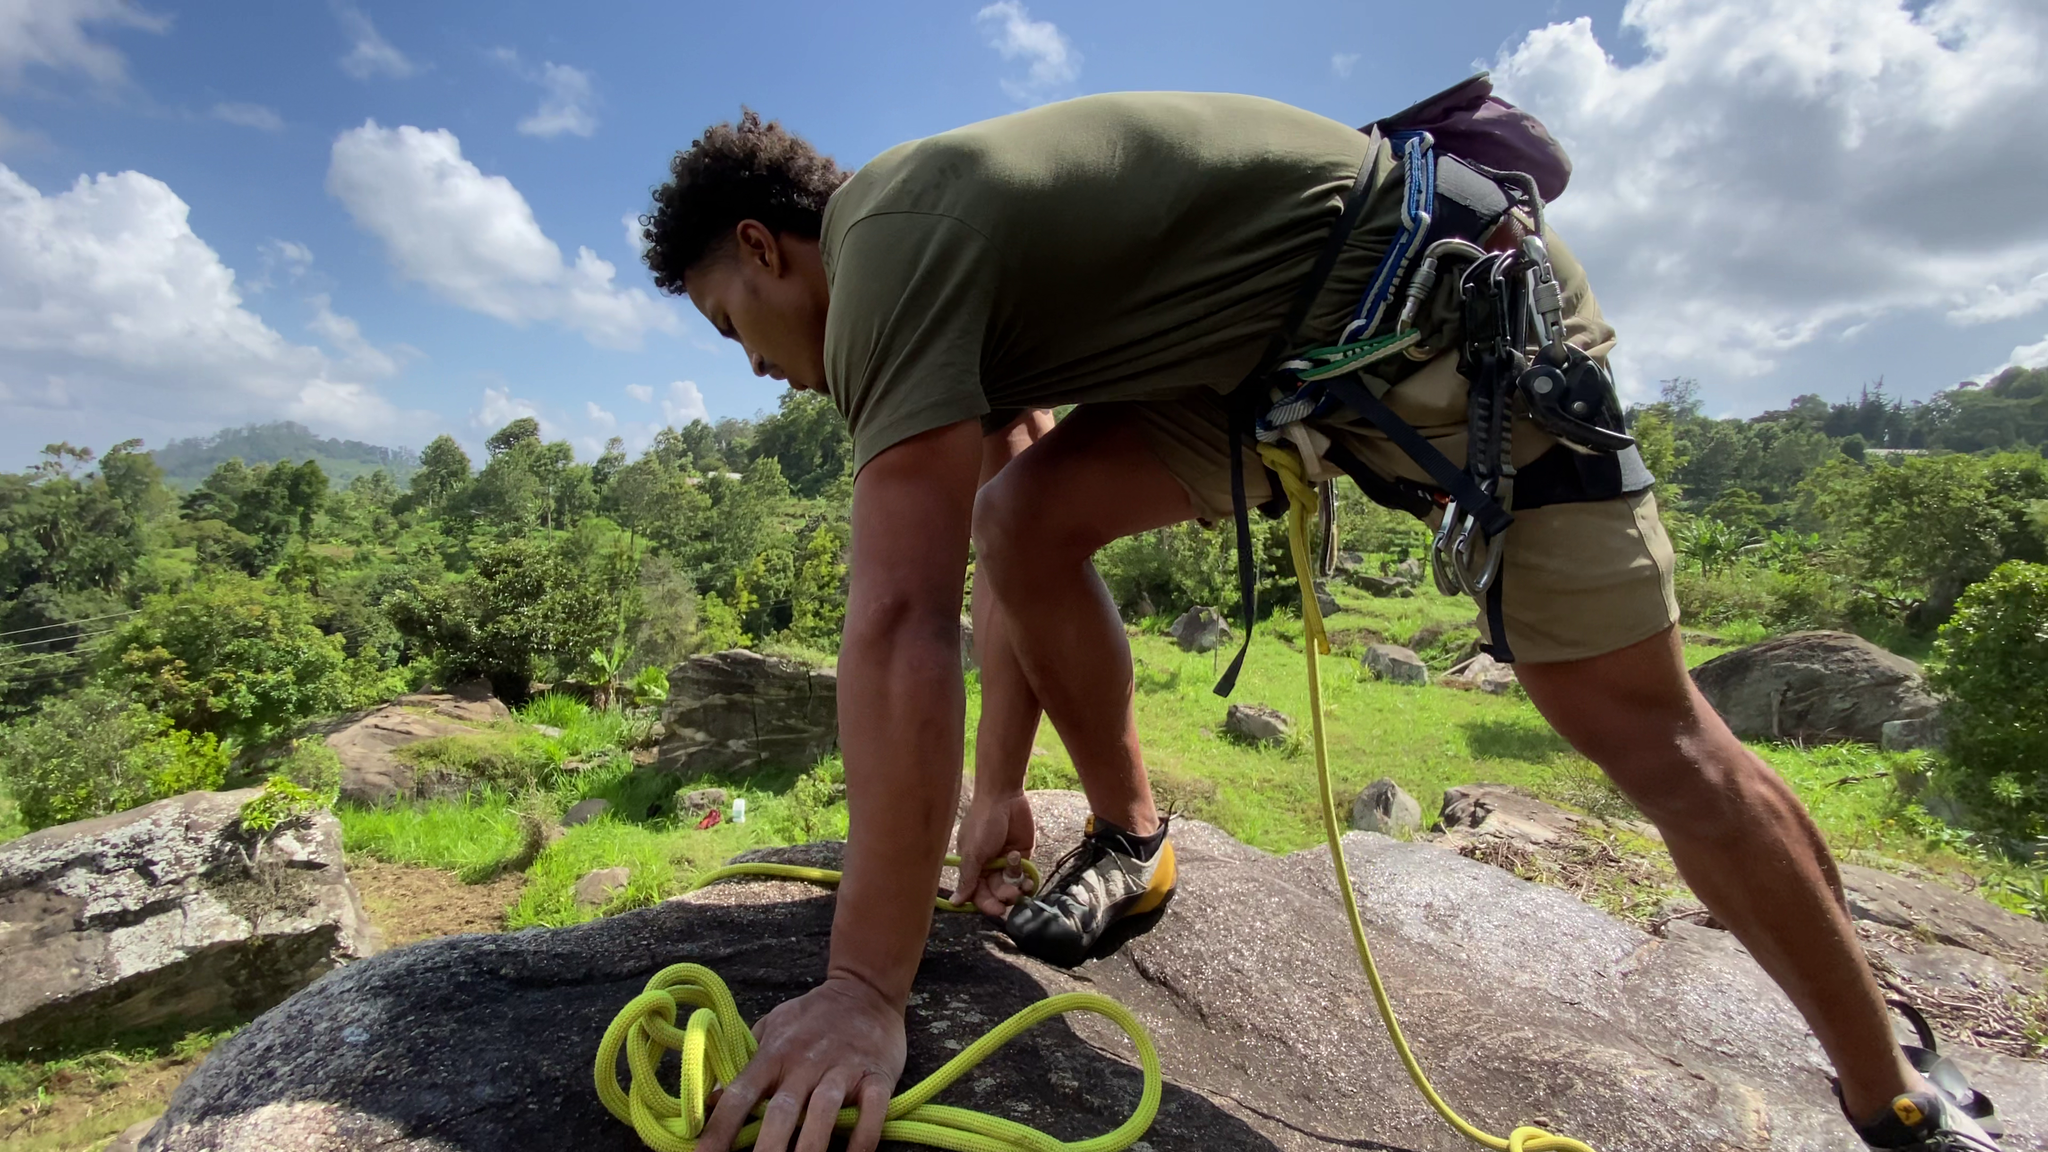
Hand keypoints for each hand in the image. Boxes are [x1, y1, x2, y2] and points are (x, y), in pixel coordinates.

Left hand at [695, 976, 906, 1151]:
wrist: (866, 990)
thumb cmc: (812, 1016)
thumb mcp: (772, 1029)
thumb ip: (745, 1063)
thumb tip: (712, 1100)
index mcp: (774, 1054)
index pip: (739, 1093)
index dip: (719, 1128)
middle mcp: (805, 1062)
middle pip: (781, 1111)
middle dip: (767, 1148)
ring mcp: (842, 1069)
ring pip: (823, 1112)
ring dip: (810, 1147)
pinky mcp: (876, 1076)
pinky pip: (871, 1112)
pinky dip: (863, 1138)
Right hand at [952, 789, 1036, 915]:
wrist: (1004, 798)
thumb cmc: (982, 823)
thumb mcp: (973, 852)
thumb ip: (968, 879)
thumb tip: (955, 902)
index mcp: (971, 867)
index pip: (977, 893)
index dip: (986, 904)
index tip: (997, 910)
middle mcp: (987, 867)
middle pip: (995, 892)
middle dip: (1003, 896)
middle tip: (1010, 897)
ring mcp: (1005, 862)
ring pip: (1011, 885)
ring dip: (1015, 888)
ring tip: (1020, 885)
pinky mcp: (1022, 856)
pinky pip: (1024, 875)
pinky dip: (1026, 878)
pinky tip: (1028, 877)